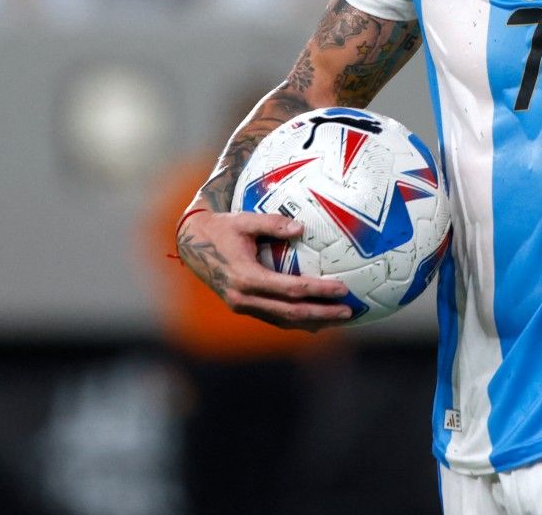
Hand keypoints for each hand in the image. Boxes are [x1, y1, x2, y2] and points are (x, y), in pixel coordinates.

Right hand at [176, 211, 354, 330]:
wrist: (191, 246)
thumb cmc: (220, 229)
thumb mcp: (243, 221)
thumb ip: (272, 223)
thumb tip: (301, 228)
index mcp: (246, 278)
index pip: (290, 289)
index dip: (317, 291)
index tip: (341, 288)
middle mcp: (244, 298)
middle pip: (291, 312)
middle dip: (322, 314)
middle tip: (349, 310)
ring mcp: (243, 307)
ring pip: (284, 321)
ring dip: (313, 322)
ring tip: (340, 318)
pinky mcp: (244, 308)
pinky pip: (275, 319)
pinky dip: (297, 320)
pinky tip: (317, 320)